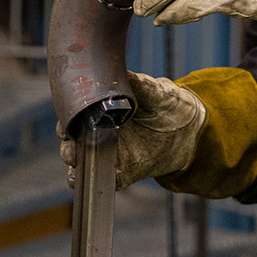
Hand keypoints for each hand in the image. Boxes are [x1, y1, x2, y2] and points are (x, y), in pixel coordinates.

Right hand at [58, 72, 204, 189]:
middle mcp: (101, 131)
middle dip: (67, 145)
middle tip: (71, 145)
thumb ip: (141, 85)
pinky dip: (95, 181)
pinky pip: (104, 180)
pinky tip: (93, 179)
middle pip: (72, 140)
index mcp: (103, 109)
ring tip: (78, 163)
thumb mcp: (156, 92)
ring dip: (76, 165)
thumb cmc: (170, 104)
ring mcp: (111, 153)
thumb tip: (127, 75)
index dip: (67, 120)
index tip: (66, 124)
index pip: (75, 115)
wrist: (191, 130)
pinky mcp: (123, 172)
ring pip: (82, 161)